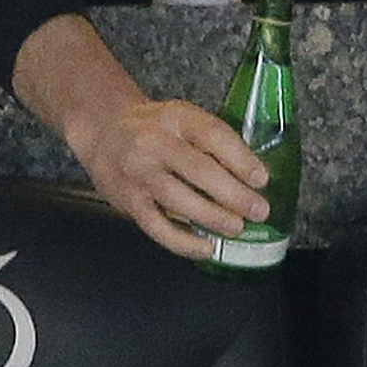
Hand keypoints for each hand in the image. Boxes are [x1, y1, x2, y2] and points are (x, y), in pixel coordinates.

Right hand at [70, 95, 268, 260]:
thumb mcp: (186, 119)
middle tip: (258, 210)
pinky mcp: (128, 201)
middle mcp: (155, 144)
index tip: (262, 179)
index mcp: (177, 118)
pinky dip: (184, 242)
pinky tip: (206, 247)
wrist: (104, 131)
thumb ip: (215, 141)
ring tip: (237, 228)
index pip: (213, 135)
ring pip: (178, 200)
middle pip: (199, 171)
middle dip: (234, 195)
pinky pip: (157, 227)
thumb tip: (253, 177)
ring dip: (212, 218)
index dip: (241, 159)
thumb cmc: (155, 128)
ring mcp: (139, 174)